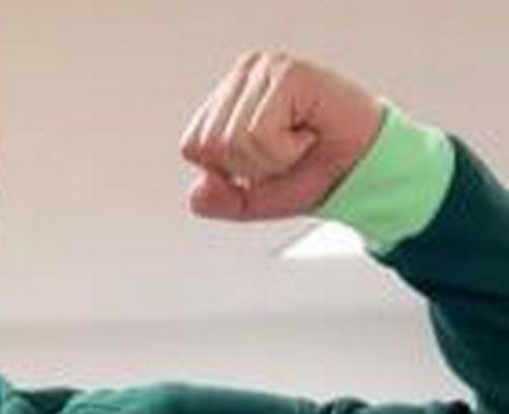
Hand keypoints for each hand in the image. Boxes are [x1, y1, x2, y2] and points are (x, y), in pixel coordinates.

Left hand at [179, 52, 382, 220]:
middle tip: (286, 152)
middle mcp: (241, 76)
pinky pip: (259, 136)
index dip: (229, 170)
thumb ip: (216, 200)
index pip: (192, 146)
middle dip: (250, 166)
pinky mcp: (287, 74)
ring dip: (272, 159)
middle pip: (209, 145)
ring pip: (233, 142)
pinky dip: (286, 151)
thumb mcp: (251, 199)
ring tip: (298, 142)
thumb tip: (198, 189)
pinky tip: (307, 133)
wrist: (363, 170)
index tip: (266, 159)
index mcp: (226, 97)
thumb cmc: (311, 172)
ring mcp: (264, 69)